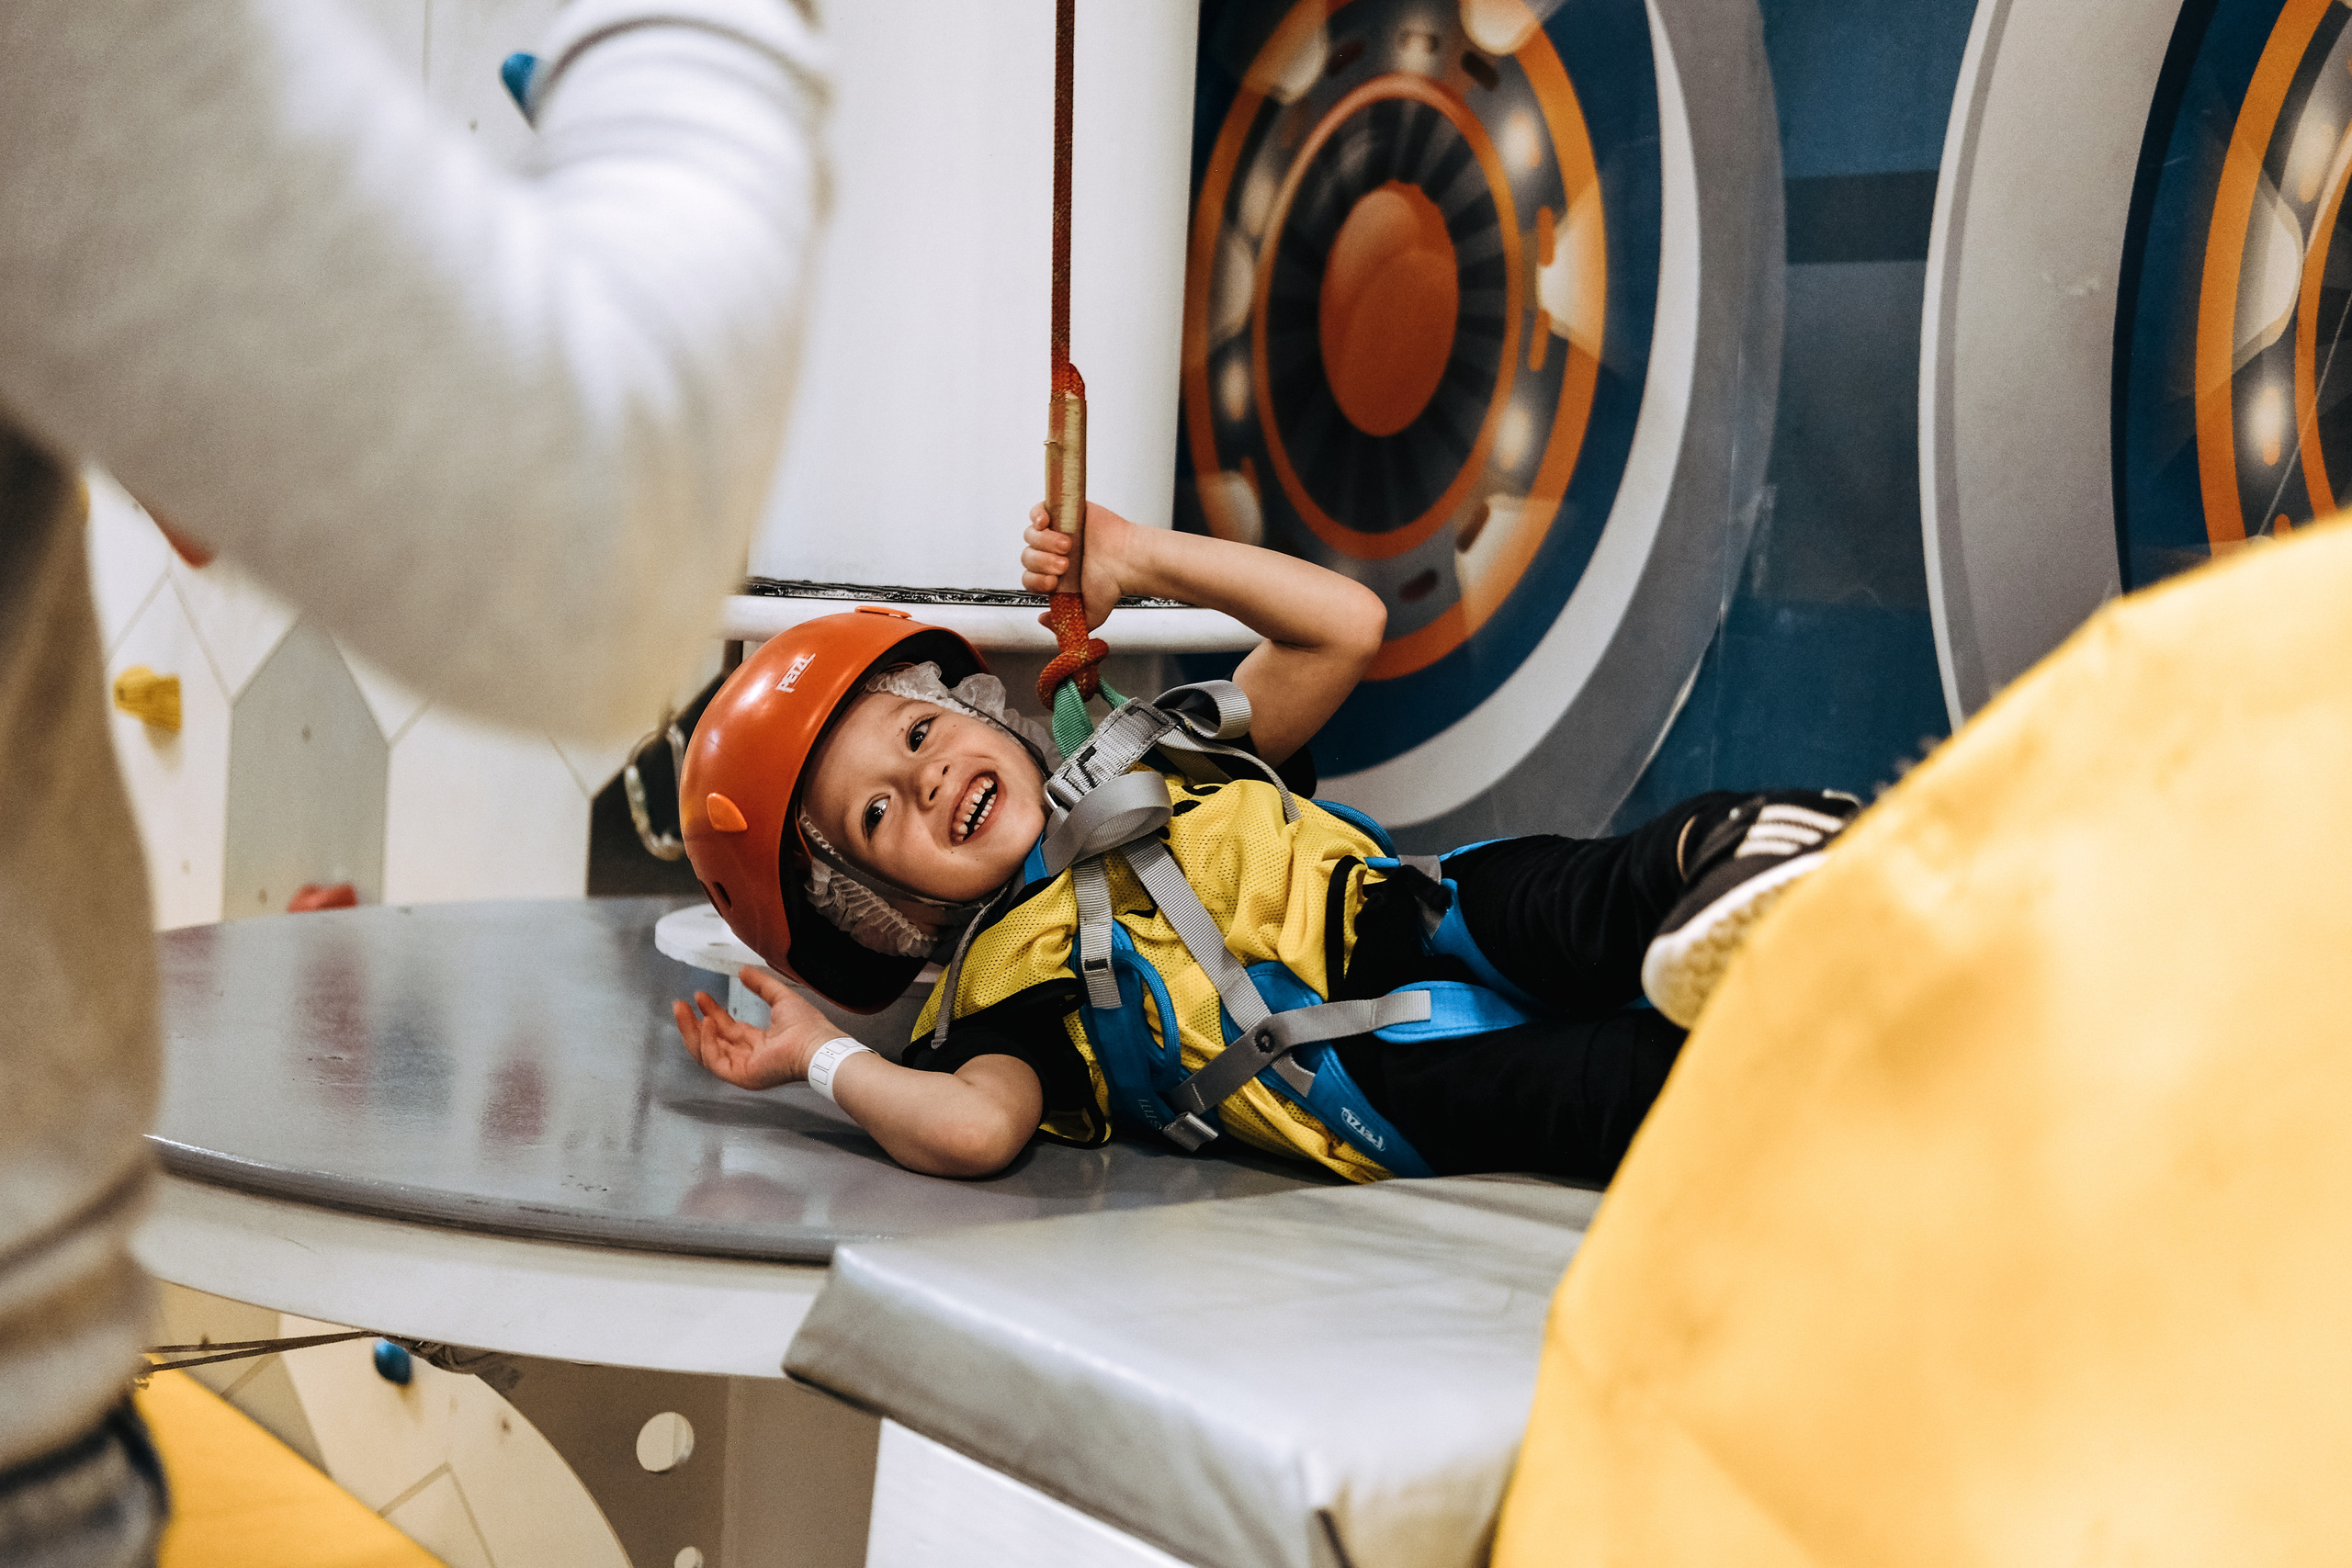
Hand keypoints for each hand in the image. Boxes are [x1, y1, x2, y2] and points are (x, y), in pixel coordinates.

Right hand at [671, 967, 833, 1089]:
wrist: (817, 1044)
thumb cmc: (808, 1027)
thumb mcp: (780, 997)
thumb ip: (761, 984)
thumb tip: (743, 971)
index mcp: (758, 1042)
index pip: (726, 1029)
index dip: (711, 1012)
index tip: (699, 996)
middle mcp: (748, 1056)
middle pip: (711, 1042)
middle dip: (693, 1023)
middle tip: (681, 1005)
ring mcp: (743, 1068)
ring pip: (706, 1053)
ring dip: (692, 1031)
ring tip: (683, 1010)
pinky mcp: (741, 1076)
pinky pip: (714, 1061)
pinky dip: (706, 1042)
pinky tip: (705, 1022)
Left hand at [1021, 500, 1145, 631]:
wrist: (1128, 560)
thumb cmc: (1113, 583)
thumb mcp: (1090, 614)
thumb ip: (1066, 623)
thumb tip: (1043, 620)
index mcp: (1055, 577)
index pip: (1029, 579)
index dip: (1036, 581)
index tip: (1053, 583)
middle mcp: (1053, 555)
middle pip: (1028, 557)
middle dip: (1043, 562)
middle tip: (1066, 565)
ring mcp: (1057, 533)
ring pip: (1032, 536)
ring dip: (1045, 542)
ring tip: (1068, 546)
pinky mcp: (1063, 513)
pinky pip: (1038, 510)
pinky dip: (1037, 515)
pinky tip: (1046, 523)